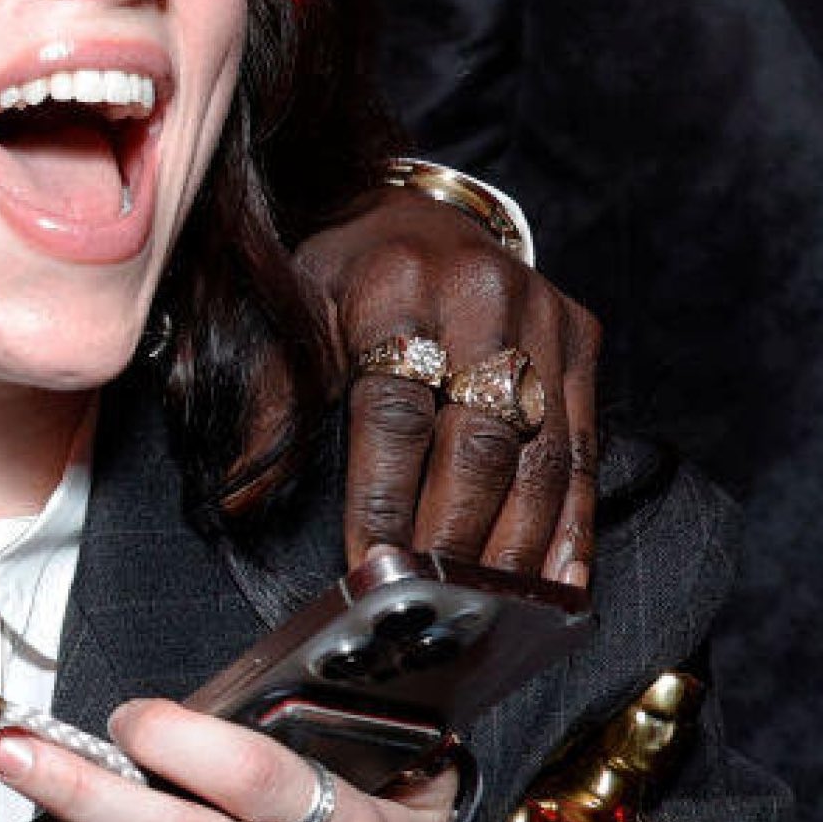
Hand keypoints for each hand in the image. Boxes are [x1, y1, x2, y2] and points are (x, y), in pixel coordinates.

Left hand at [295, 191, 600, 587]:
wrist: (416, 215)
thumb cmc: (344, 276)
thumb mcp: (293, 316)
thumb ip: (271, 403)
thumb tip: (238, 502)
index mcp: (398, 285)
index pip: (394, 411)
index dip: (385, 495)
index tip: (372, 563)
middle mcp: (483, 297)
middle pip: (479, 436)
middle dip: (457, 529)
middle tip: (437, 595)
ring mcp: (543, 318)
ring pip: (541, 451)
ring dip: (519, 541)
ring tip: (498, 606)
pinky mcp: (581, 339)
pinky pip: (584, 445)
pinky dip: (574, 521)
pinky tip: (560, 582)